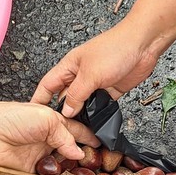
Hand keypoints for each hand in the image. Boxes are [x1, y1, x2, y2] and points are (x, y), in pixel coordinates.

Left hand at [0, 99, 96, 171]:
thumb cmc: (11, 118)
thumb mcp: (45, 119)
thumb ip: (65, 135)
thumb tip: (79, 153)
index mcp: (54, 123)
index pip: (77, 131)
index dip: (90, 138)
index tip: (104, 145)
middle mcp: (48, 140)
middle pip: (71, 152)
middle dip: (84, 159)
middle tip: (98, 167)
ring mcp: (39, 157)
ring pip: (61, 167)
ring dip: (71, 173)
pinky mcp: (30, 172)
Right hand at [32, 19, 162, 117]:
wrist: (143, 43)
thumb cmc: (114, 48)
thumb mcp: (89, 74)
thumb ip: (76, 94)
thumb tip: (66, 111)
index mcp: (68, 67)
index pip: (47, 85)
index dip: (38, 100)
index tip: (32, 115)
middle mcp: (79, 76)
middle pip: (64, 98)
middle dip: (61, 113)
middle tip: (59, 130)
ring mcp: (95, 83)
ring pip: (83, 104)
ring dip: (82, 115)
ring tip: (78, 131)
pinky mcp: (110, 89)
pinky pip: (100, 105)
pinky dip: (98, 114)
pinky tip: (97, 122)